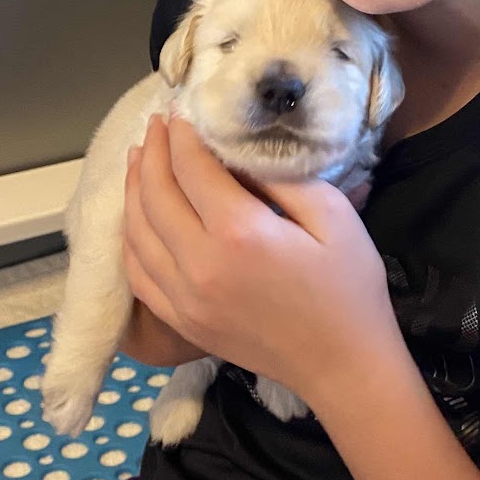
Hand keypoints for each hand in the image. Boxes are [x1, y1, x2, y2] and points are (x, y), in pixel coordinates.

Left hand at [122, 114, 404, 414]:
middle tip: (155, 126)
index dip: (181, 136)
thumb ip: (282, 178)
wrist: (343, 366)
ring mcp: (184, 298)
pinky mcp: (181, 321)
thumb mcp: (333, 215)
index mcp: (239, 233)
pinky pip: (138, 274)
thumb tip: (238, 153)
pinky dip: (131, 240)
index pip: (191, 169)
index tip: (180, 112)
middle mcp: (199, 265)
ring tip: (139, 161)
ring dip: (133, 191)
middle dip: (152, 154)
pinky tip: (137, 219)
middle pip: (155, 196)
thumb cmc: (348, 288)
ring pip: (137, 234)